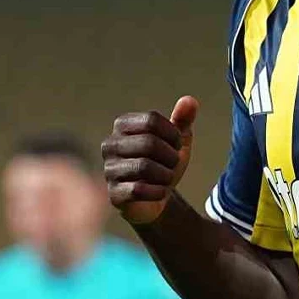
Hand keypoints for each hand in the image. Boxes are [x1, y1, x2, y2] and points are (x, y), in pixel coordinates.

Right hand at [102, 96, 197, 224]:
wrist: (157, 197)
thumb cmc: (164, 162)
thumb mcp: (177, 140)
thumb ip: (183, 119)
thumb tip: (190, 100)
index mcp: (123, 125)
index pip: (151, 120)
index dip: (172, 134)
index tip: (176, 145)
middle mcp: (110, 145)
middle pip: (148, 143)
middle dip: (170, 156)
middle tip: (173, 164)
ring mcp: (109, 170)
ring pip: (144, 167)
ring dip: (166, 174)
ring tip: (167, 178)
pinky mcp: (113, 194)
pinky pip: (139, 190)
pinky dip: (158, 191)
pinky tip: (160, 192)